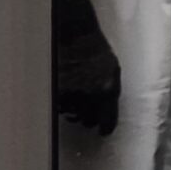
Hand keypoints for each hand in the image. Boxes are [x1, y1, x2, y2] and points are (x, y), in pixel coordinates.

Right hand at [55, 18, 120, 136]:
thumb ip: (111, 93)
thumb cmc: (97, 52)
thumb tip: (106, 114)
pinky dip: (61, 103)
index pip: (108, 121)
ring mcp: (72, 93)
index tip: (102, 132)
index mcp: (109, 91)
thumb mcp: (114, 71)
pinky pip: (59, 106)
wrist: (76, 36)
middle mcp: (90, 96)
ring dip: (73, 110)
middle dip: (88, 118)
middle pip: (88, 121)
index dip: (105, 128)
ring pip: (71, 115)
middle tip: (86, 110)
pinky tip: (65, 91)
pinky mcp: (57, 90)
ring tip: (75, 96)